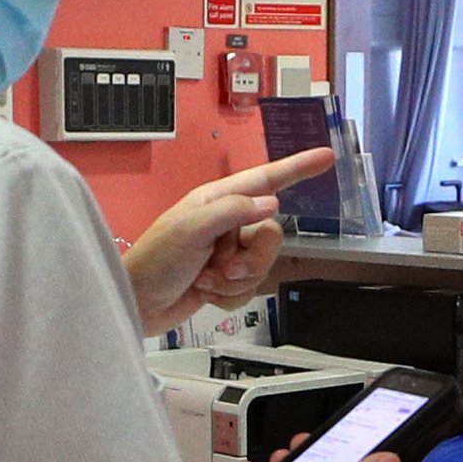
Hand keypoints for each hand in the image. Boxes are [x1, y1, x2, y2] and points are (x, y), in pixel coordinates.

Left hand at [123, 148, 332, 336]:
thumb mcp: (190, 229)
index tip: (326, 158)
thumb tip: (271, 203)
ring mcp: (227, 253)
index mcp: (218, 201)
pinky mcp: (226, 280)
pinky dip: (229, 297)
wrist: (136, 304)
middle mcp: (227, 223)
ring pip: (263, 266)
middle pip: (271, 235)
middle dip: (251, 260)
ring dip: (235, 281)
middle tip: (222, 267)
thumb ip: (232, 211)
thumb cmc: (153, 261)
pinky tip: (205, 292)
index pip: (267, 179)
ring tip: (206, 280)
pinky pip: (250, 290)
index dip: (298, 168)